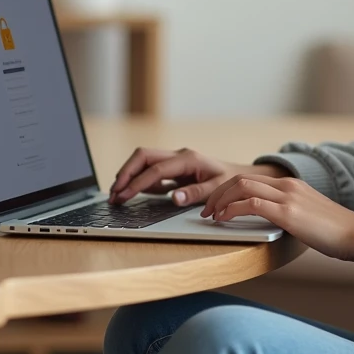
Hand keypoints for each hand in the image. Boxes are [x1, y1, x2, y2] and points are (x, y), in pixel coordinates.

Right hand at [108, 146, 289, 205]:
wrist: (241, 176)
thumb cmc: (231, 182)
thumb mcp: (217, 189)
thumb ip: (195, 193)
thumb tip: (173, 197)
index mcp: (187, 159)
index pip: (155, 169)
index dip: (137, 183)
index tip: (123, 196)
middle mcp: (178, 156)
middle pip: (143, 157)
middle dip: (125, 172)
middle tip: (113, 193)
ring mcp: (175, 162)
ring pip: (143, 162)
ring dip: (129, 176)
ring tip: (116, 196)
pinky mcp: (173, 170)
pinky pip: (151, 172)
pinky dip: (139, 181)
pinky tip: (132, 194)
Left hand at [201, 173, 353, 261]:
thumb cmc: (335, 234)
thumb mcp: (308, 217)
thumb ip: (288, 214)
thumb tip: (269, 225)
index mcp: (291, 185)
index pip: (251, 178)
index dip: (228, 190)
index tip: (216, 205)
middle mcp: (287, 185)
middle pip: (241, 179)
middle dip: (217, 194)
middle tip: (206, 211)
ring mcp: (288, 197)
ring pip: (242, 186)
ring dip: (220, 201)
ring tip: (211, 216)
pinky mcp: (288, 213)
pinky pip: (251, 204)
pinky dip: (232, 210)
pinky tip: (225, 220)